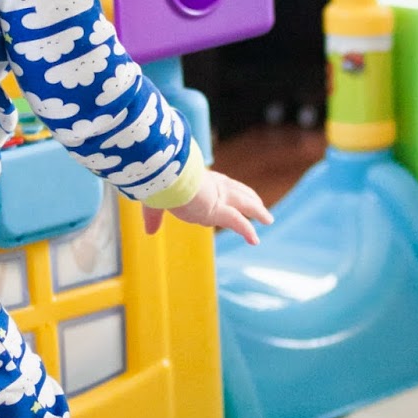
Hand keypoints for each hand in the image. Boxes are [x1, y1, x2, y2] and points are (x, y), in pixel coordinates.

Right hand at [141, 170, 272, 246]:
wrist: (164, 176)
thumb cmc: (158, 182)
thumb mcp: (154, 200)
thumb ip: (154, 216)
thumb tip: (149, 232)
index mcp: (200, 179)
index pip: (220, 185)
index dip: (229, 189)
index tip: (235, 193)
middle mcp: (214, 186)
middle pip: (238, 191)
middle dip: (250, 197)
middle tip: (259, 205)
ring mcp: (219, 197)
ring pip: (245, 204)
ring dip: (258, 211)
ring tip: (268, 219)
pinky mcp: (219, 210)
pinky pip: (238, 222)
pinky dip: (248, 231)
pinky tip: (255, 241)